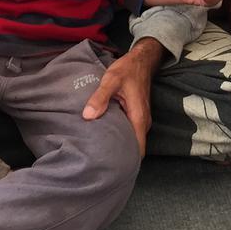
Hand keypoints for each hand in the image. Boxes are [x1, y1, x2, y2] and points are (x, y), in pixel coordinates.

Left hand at [81, 39, 161, 156]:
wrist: (142, 59)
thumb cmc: (128, 69)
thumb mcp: (111, 80)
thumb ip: (100, 97)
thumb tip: (88, 115)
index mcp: (138, 118)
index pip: (138, 150)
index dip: (127, 161)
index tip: (112, 170)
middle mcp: (142, 122)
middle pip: (134, 147)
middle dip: (120, 156)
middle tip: (100, 163)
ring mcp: (140, 119)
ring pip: (131, 139)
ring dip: (119, 144)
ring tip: (100, 152)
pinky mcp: (136, 115)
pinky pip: (129, 130)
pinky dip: (120, 135)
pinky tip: (106, 135)